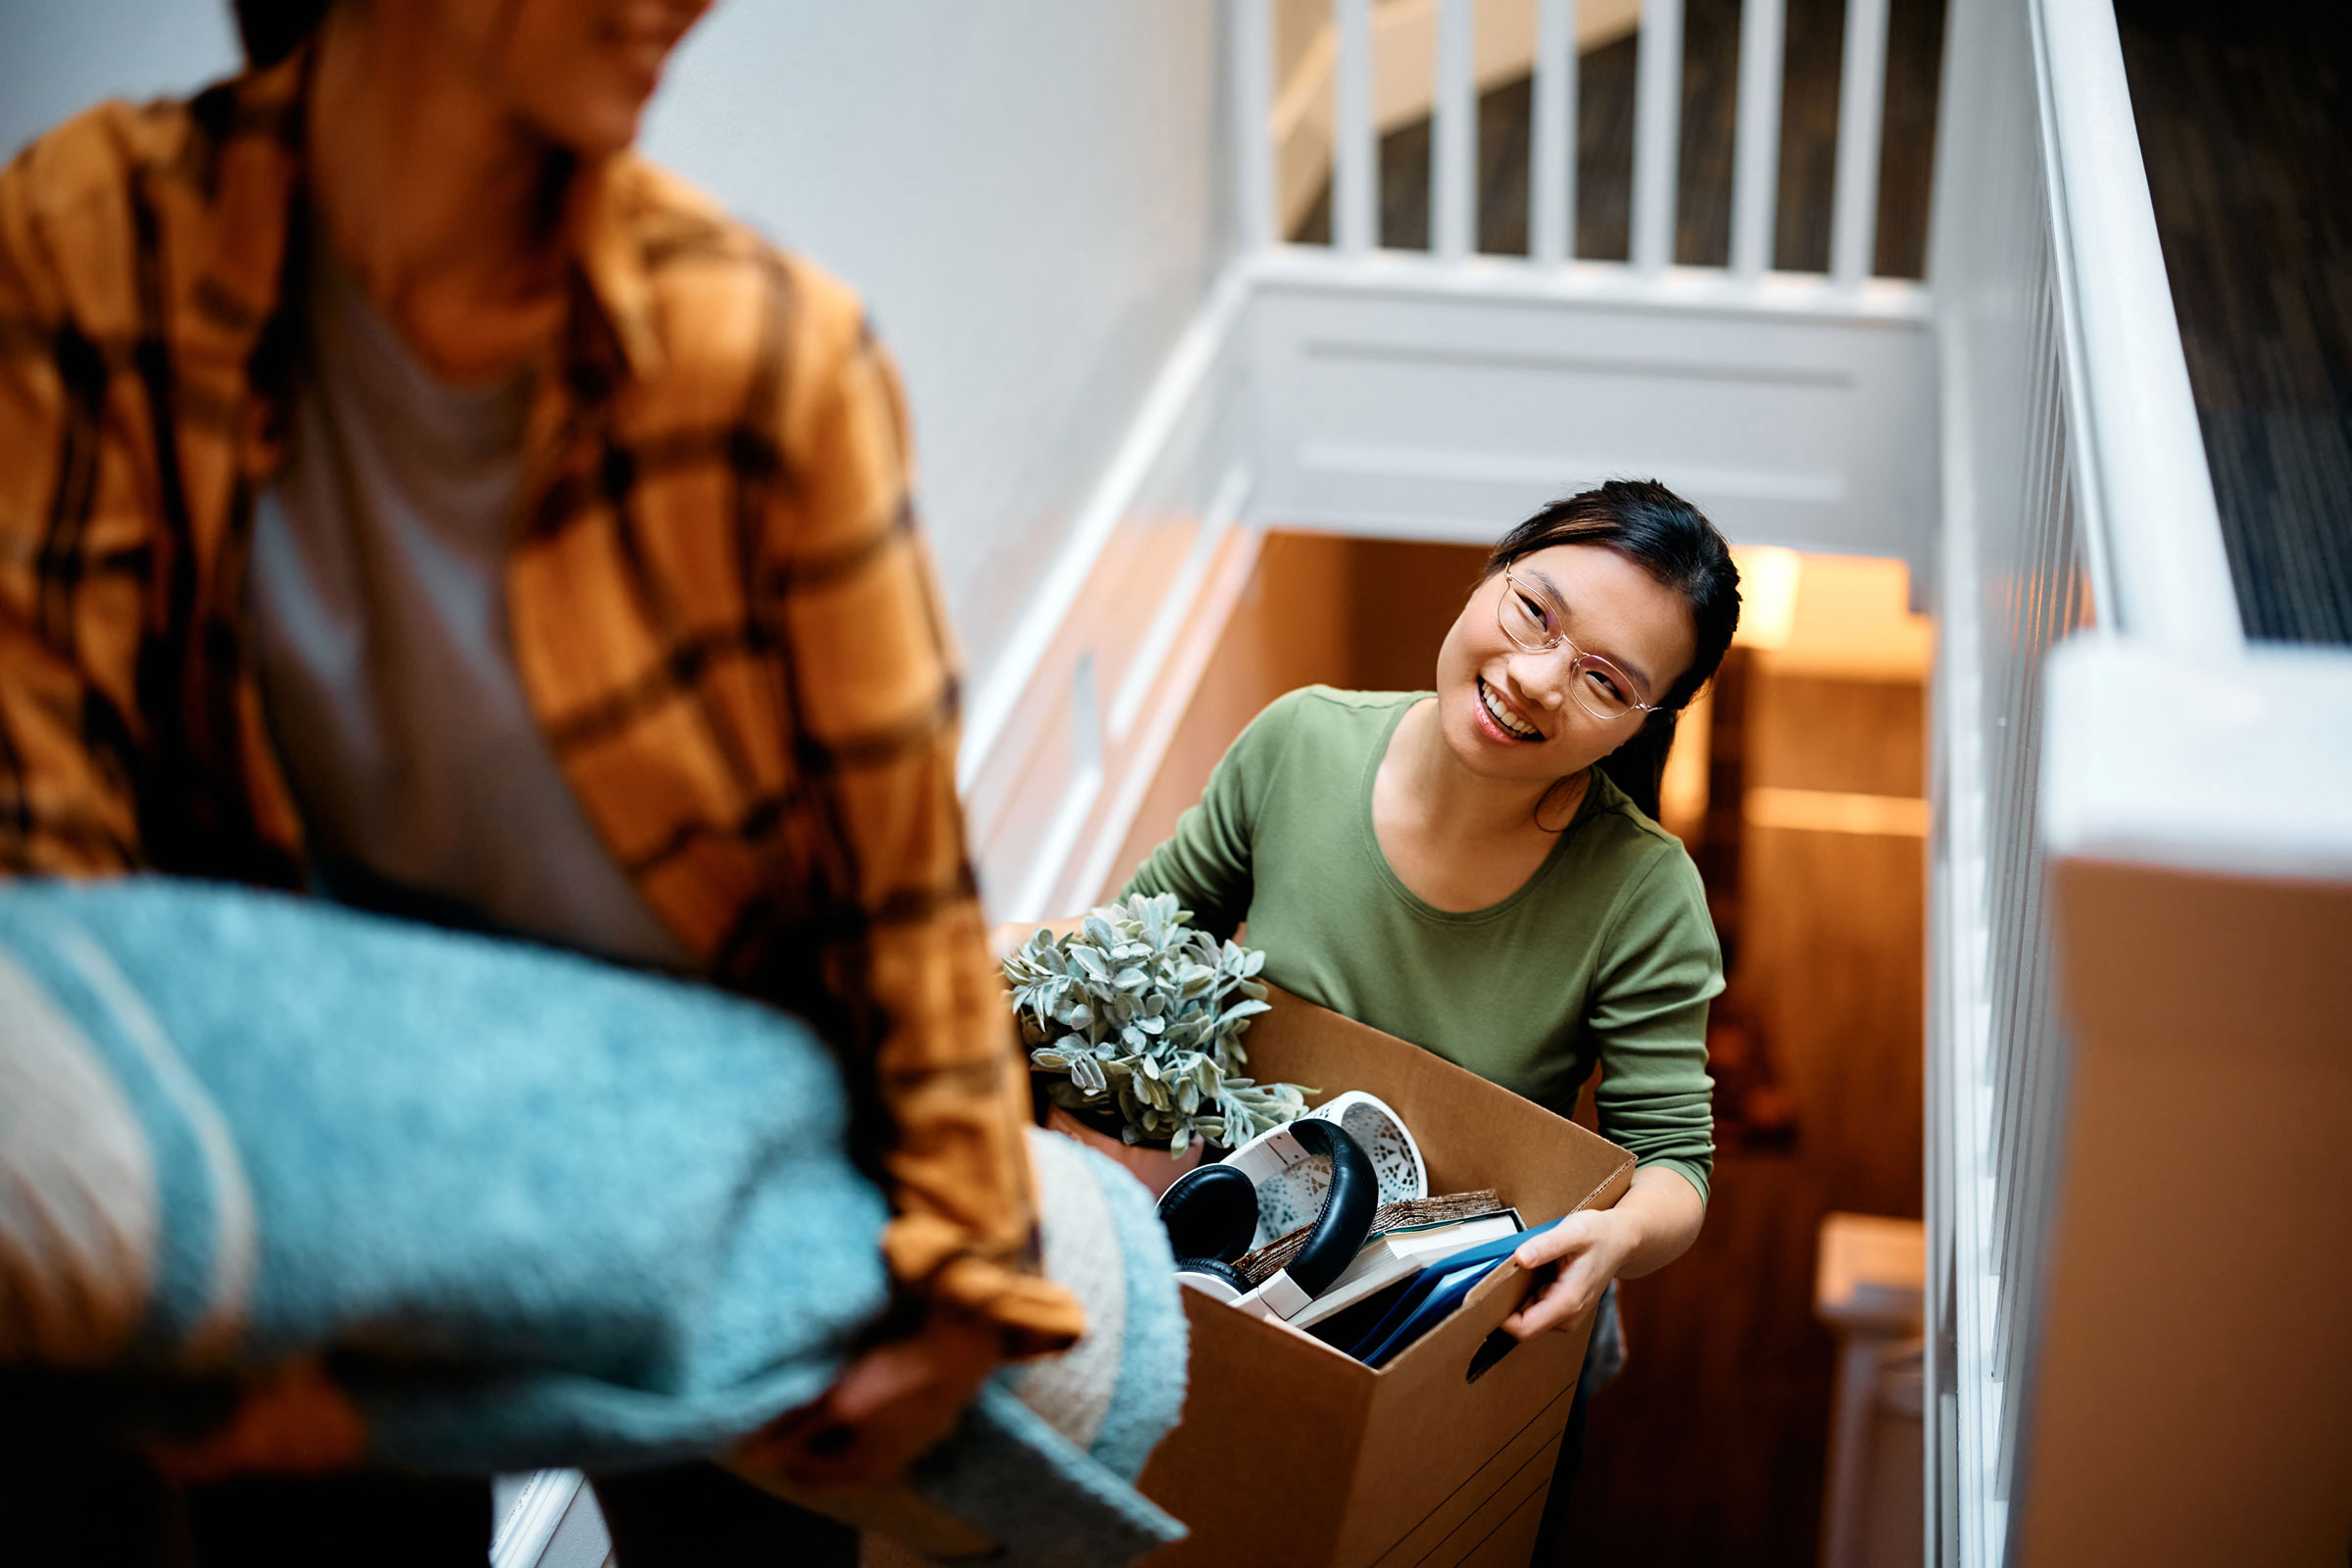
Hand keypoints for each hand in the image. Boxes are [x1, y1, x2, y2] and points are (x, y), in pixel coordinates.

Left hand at [741, 1307, 1002, 1489]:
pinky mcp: (921, 1415)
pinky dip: (860, 1406)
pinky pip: (876, 1419)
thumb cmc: (898, 1377)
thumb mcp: (838, 1403)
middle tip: (790, 1401)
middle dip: (806, 1434)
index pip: (805, 1474)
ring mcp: (907, 1439)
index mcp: (863, 1467)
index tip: (763, 1420)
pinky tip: (858, 1378)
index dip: (778, 1451)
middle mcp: (885, 1461)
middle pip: (829, 1458)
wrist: (960, 1348)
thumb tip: (751, 1458)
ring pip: (853, 1437)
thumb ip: (795, 1431)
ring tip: (820, 1384)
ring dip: (833, 1418)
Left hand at [1500, 1209, 1638, 1340]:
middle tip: (1503, 1273)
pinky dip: (1527, 1294)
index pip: (1523, 1329)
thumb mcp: (1574, 1232)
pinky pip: (1535, 1309)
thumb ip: (1546, 1246)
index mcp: (1567, 1302)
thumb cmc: (1600, 1235)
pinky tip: (1534, 1273)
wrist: (1623, 1240)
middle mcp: (1567, 1317)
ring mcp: (1566, 1315)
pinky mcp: (1563, 1309)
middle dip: (1507, 1304)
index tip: (1486, 1293)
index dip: (1500, 1316)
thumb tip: (1521, 1257)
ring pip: (1527, 1318)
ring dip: (1517, 1298)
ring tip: (1523, 1269)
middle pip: (1522, 1325)